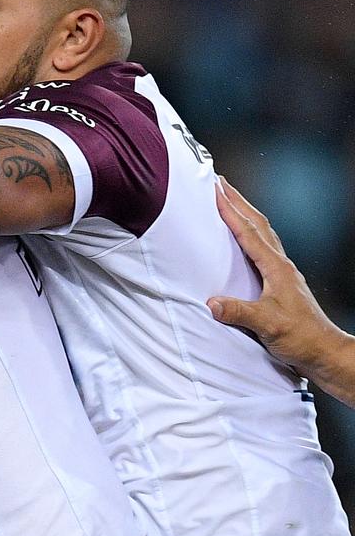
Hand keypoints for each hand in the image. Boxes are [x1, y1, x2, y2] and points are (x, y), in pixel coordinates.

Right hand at [206, 178, 345, 377]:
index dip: (231, 211)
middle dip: (238, 201)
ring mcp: (282, 273)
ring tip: (230, 201)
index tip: (215, 191)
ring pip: (262, 233)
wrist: (324, 352)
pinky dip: (250, 235)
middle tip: (220, 183)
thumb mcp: (268, 325)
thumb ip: (240, 312)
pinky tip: (243, 240)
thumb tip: (212, 303)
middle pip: (258, 224)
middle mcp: (281, 266)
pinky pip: (262, 249)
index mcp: (276, 268)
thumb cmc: (301, 337)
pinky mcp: (280, 283)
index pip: (249, 233)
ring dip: (245, 214)